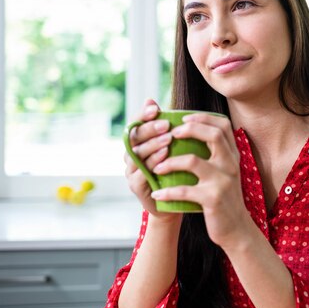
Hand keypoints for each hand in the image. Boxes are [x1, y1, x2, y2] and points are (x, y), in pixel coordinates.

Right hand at [124, 99, 179, 221]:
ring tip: (168, 137)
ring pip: (136, 154)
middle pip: (134, 137)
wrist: (176, 202)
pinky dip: (152, 162)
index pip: (135, 124)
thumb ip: (172, 128)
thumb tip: (173, 105)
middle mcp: (131, 155)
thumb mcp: (177, 147)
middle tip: (165, 123)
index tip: (155, 107)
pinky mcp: (136, 186)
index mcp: (138, 143)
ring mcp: (131, 171)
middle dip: (149, 128)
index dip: (142, 115)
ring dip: (152, 144)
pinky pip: (141, 172)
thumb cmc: (177, 170)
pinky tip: (165, 155)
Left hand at [150, 113, 251, 249]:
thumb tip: (190, 132)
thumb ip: (215, 154)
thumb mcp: (225, 172)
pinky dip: (167, 191)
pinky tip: (157, 193)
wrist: (236, 228)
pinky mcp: (213, 199)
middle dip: (189, 129)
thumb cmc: (223, 197)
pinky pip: (184, 190)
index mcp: (233, 156)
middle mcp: (231, 165)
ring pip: (193, 161)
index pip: (223, 126)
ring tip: (156, 167)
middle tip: (171, 134)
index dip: (203, 117)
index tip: (184, 119)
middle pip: (213, 135)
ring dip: (170, 162)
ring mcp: (223, 181)